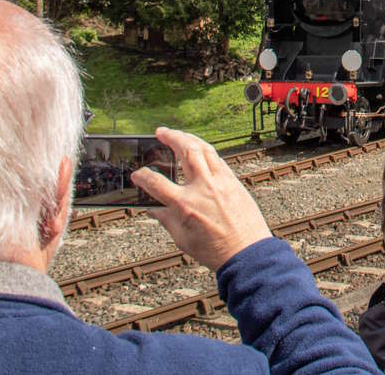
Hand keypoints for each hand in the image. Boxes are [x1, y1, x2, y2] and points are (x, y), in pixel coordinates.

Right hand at [131, 127, 271, 270]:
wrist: (247, 252)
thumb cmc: (216, 250)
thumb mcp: (182, 239)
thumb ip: (166, 219)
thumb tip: (153, 208)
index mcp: (186, 205)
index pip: (157, 183)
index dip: (143, 176)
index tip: (138, 174)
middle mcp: (203, 188)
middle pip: (186, 150)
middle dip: (171, 136)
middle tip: (161, 132)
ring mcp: (221, 182)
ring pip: (205, 148)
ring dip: (190, 138)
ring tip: (179, 135)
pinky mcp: (234, 181)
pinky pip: (218, 159)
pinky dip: (206, 151)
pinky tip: (200, 152)